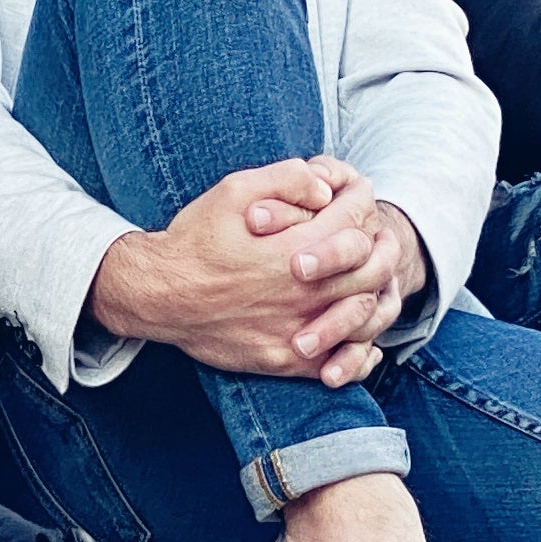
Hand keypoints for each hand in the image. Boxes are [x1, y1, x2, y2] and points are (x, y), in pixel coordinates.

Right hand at [91, 158, 409, 382]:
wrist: (159, 296)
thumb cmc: (195, 239)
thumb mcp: (234, 191)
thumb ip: (287, 180)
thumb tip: (328, 188)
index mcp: (294, 250)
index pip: (356, 222)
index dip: (363, 201)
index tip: (359, 195)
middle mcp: (302, 294)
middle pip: (373, 270)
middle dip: (382, 246)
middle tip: (378, 236)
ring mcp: (296, 331)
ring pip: (365, 317)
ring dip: (377, 293)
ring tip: (374, 278)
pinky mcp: (284, 360)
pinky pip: (340, 362)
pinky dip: (361, 350)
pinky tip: (362, 334)